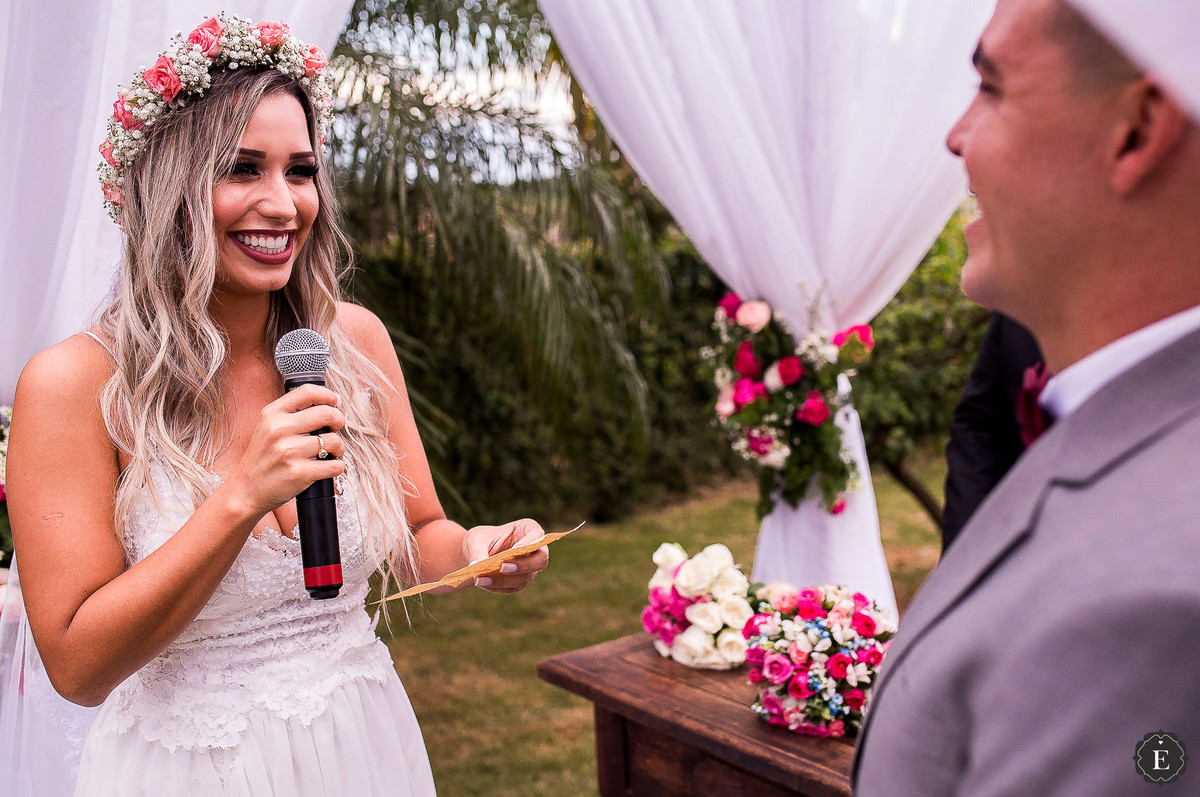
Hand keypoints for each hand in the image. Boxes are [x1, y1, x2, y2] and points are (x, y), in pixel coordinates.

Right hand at [223, 383, 346, 516]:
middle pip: (328, 413)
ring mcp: (288, 451)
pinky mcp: (299, 473)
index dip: (328, 396)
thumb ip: (293, 413)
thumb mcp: (268, 427)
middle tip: (335, 429)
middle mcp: (279, 429)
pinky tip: (328, 467)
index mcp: (272, 414)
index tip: (336, 403)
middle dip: (339, 421)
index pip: (308, 391)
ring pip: (334, 441)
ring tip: (330, 452)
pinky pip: (335, 465)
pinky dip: (337, 466)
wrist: (246, 491)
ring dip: (338, 448)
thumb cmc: (263, 458)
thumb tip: (334, 401)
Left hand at [462, 519, 548, 593]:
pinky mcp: (521, 581)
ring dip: (504, 580)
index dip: (529, 542)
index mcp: (528, 529)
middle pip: (540, 560)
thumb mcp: (476, 541)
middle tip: (502, 567)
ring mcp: (530, 567)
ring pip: (525, 577)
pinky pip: (513, 587)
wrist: (476, 553)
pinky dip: (498, 586)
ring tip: (481, 579)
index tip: (516, 549)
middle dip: (523, 565)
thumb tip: (476, 566)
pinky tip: (483, 583)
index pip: (537, 534)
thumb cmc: (481, 540)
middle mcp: (535, 550)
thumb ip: (478, 552)